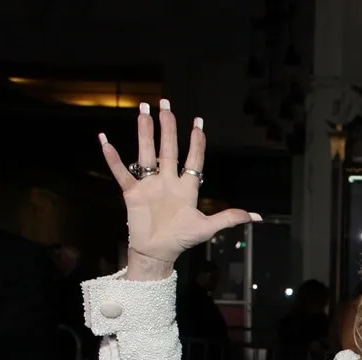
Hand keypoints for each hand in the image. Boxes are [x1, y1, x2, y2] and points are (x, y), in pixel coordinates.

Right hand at [98, 101, 259, 275]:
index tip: (198, 122)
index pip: (193, 159)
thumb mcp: (208, 228)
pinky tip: (105, 141)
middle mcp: (168, 181)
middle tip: (165, 104)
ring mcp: (150, 184)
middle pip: (168, 148)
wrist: (158, 253)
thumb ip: (229, 218)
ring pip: (146, 153)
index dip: (196, 142)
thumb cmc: (182, 239)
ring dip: (144, 133)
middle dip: (168, 127)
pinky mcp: (132, 192)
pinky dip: (113, 158)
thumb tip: (257, 217)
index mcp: (187, 187)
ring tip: (143, 111)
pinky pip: (121, 172)